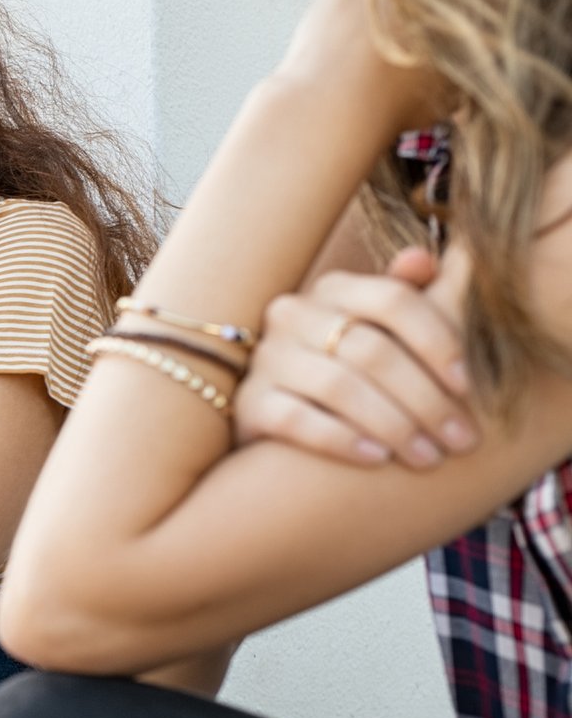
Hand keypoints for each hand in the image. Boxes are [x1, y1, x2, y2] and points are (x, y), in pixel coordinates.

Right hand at [237, 247, 476, 466]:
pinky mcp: (247, 403)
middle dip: (426, 399)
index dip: (438, 342)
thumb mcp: (382, 329)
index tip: (469, 387)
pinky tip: (377, 460)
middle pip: (371, 350)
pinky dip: (342, 440)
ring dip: (393, 425)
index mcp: (333, 289)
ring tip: (427, 457)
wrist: (283, 420)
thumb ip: (412, 296)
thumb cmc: (351, 371)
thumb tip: (433, 258)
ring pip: (338, 387)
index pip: (393, 300)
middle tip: (461, 440)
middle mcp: (292, 315)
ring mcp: (266, 359)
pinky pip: (297, 420)